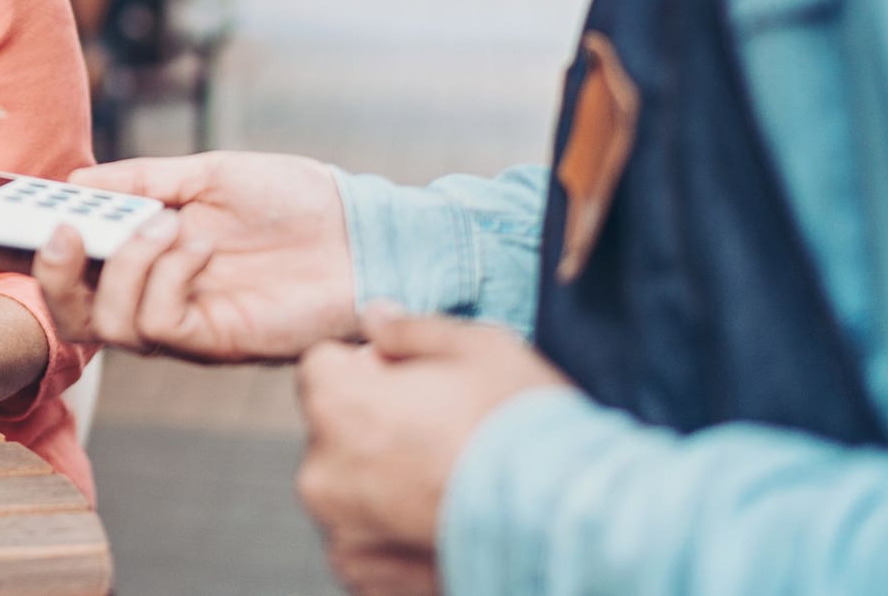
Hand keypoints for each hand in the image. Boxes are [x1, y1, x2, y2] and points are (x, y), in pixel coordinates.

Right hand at [27, 152, 360, 362]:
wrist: (361, 229)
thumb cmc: (292, 201)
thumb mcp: (207, 174)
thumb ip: (141, 181)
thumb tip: (75, 180)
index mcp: (146, 255)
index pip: (71, 264)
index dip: (24, 250)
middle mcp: (156, 296)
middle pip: (74, 313)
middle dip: (51, 275)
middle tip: (59, 231)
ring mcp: (185, 324)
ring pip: (110, 326)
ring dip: (125, 267)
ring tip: (164, 225)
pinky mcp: (216, 341)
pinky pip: (161, 324)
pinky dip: (166, 276)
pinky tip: (197, 245)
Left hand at [295, 310, 571, 594]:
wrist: (566, 523)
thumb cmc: (523, 427)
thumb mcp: (478, 348)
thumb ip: (412, 330)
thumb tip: (374, 318)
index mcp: (337, 405)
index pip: (321, 367)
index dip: (367, 367)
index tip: (411, 381)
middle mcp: (322, 473)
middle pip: (333, 430)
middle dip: (372, 425)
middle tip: (441, 434)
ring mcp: (341, 534)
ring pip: (348, 489)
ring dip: (380, 483)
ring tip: (449, 483)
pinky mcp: (365, 579)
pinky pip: (365, 543)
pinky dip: (392, 535)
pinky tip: (441, 522)